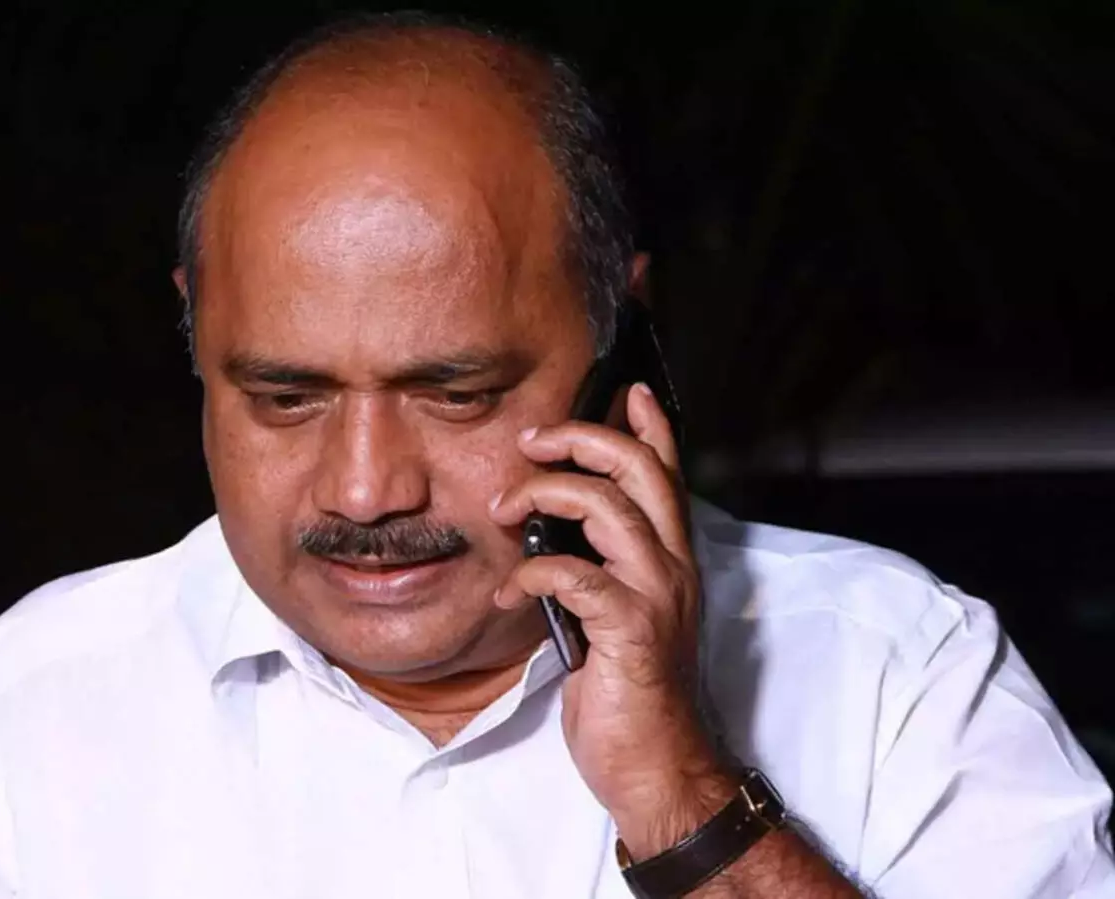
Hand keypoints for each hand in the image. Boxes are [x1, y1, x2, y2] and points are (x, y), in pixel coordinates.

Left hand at [488, 383, 732, 857]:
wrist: (656, 766)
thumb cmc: (627, 692)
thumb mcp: (613, 617)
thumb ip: (596, 568)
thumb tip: (549, 529)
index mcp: (672, 558)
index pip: (668, 472)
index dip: (649, 425)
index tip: (626, 388)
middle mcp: (674, 566)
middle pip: (639, 470)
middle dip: (581, 440)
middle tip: (531, 443)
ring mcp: (658, 596)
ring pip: (608, 507)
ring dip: (544, 495)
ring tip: (501, 511)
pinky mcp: (632, 630)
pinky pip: (575, 574)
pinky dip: (531, 571)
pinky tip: (508, 591)